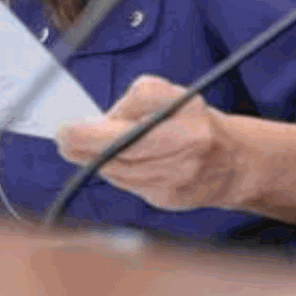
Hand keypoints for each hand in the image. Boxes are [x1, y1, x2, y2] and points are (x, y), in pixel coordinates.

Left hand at [56, 74, 250, 212]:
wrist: (232, 164)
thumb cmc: (190, 123)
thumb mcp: (171, 96)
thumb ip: (135, 101)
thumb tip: (94, 120)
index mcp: (187, 112)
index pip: (140, 106)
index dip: (98, 122)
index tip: (70, 125)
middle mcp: (188, 144)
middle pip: (122, 147)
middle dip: (84, 143)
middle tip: (62, 137)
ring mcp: (179, 175)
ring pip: (120, 169)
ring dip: (94, 159)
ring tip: (75, 147)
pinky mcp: (170, 198)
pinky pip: (128, 185)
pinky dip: (113, 173)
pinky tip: (107, 163)